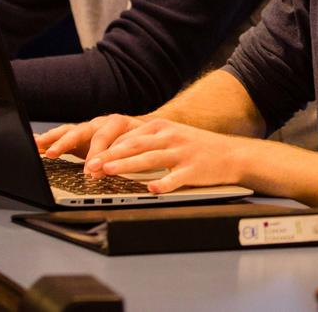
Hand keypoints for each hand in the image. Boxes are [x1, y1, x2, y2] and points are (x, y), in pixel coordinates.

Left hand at [43, 116, 249, 192]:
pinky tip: (152, 190)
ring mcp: (182, 152)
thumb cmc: (195, 147)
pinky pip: (176, 177)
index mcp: (161, 127)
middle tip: (89, 166)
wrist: (230, 154)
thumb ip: (145, 142)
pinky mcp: (194, 169)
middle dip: (109, 156)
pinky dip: (163, 184)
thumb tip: (115, 152)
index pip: (128, 137)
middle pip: (135, 146)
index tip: (87, 158)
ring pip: (150, 158)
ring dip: (127, 166)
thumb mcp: (170, 136)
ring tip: (109, 172)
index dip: (107, 148)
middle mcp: (170, 137)